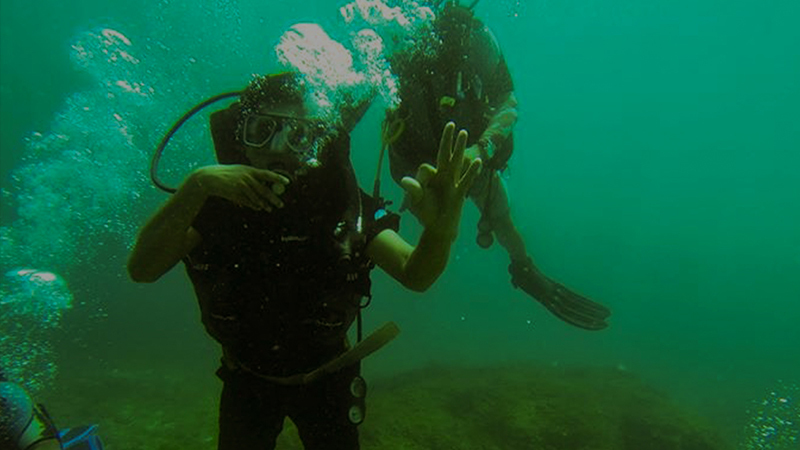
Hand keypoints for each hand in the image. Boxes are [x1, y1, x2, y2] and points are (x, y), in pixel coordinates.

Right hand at [193, 164, 289, 211]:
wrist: (210, 178)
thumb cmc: (227, 174)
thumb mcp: (241, 172)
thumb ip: (252, 177)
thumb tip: (264, 183)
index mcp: (250, 170)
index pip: (267, 174)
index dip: (278, 178)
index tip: (287, 182)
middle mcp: (247, 177)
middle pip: (264, 190)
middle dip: (273, 198)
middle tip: (280, 204)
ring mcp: (241, 186)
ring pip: (256, 198)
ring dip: (264, 204)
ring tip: (269, 209)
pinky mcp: (236, 194)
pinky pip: (248, 202)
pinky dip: (254, 205)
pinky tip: (258, 207)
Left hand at [400, 122, 481, 238]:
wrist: (437, 228)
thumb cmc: (426, 212)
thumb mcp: (416, 201)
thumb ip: (412, 190)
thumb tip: (405, 180)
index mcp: (430, 177)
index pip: (425, 168)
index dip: (421, 178)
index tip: (420, 190)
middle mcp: (442, 177)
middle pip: (444, 154)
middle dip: (447, 140)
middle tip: (451, 124)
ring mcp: (451, 183)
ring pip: (456, 162)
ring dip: (459, 147)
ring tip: (464, 132)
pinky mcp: (458, 194)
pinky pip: (465, 180)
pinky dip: (471, 171)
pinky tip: (477, 161)